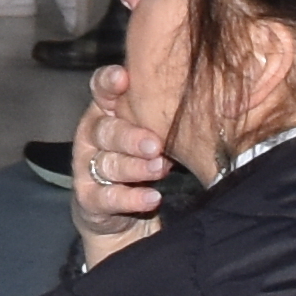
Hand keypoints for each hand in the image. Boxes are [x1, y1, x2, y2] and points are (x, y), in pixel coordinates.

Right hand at [67, 68, 172, 264]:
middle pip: (105, 130)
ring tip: (159, 170)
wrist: (124, 217)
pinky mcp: (89, 199)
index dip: (108, 82)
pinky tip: (152, 198)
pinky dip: (131, 198)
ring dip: (135, 167)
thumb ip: (165, 119)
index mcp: (106, 112)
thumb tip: (208, 104)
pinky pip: (108, 197)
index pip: (100, 90)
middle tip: (155, 144)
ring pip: (108, 163)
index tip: (123, 78)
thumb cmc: (145, 162)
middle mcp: (92, 135)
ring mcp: (87, 167)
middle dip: (131, 137)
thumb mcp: (155, 136)